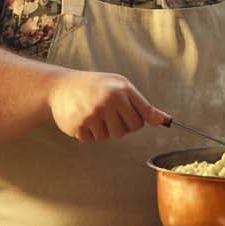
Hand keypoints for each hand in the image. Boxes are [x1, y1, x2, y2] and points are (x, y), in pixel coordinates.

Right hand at [47, 70, 167, 141]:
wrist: (60, 86)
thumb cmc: (96, 86)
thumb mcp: (120, 86)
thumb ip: (142, 104)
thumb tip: (164, 120)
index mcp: (122, 90)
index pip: (143, 116)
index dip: (140, 120)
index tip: (135, 118)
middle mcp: (109, 102)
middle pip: (129, 129)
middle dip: (123, 125)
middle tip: (110, 113)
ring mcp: (93, 115)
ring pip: (112, 136)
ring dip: (105, 130)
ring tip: (95, 114)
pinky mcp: (79, 126)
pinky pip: (94, 139)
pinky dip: (90, 133)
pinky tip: (84, 119)